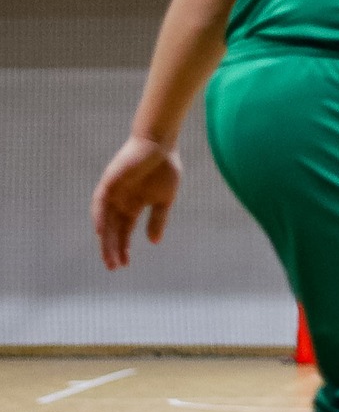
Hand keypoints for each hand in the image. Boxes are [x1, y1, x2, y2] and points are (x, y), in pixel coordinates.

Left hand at [92, 135, 181, 269]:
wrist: (160, 144)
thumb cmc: (165, 168)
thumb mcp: (165, 199)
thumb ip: (158, 220)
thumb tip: (153, 242)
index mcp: (134, 205)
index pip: (124, 231)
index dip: (123, 247)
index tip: (125, 264)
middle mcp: (120, 202)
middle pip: (113, 230)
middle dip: (112, 248)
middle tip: (113, 267)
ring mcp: (113, 193)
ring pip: (105, 221)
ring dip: (105, 239)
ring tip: (108, 256)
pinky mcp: (108, 183)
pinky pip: (100, 203)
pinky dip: (99, 217)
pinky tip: (101, 232)